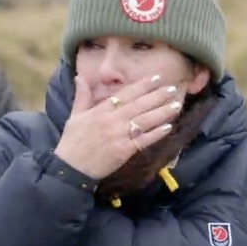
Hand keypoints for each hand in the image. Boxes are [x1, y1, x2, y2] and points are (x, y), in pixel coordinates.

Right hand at [53, 73, 184, 180]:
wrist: (70, 168)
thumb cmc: (72, 142)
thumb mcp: (74, 116)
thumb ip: (81, 96)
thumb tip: (79, 77)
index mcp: (101, 110)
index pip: (126, 93)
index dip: (143, 85)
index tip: (157, 78)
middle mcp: (112, 120)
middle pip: (139, 104)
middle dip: (158, 96)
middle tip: (172, 88)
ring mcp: (118, 135)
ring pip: (145, 120)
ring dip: (162, 112)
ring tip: (176, 105)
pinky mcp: (123, 151)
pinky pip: (143, 140)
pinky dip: (156, 133)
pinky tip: (169, 127)